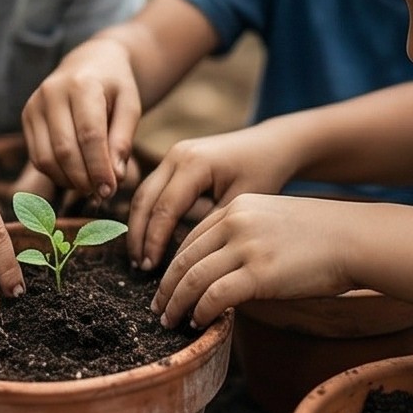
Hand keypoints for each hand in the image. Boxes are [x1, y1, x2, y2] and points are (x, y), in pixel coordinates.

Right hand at [21, 38, 140, 199]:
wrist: (90, 61)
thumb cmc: (115, 86)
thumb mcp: (130, 106)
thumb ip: (123, 140)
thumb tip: (114, 177)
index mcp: (82, 84)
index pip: (89, 135)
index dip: (99, 168)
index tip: (110, 190)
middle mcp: (52, 92)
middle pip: (64, 150)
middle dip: (84, 179)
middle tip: (101, 194)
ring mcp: (35, 105)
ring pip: (46, 158)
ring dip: (69, 181)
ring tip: (90, 186)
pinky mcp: (27, 117)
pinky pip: (37, 157)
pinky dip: (56, 174)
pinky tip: (75, 176)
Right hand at [128, 129, 292, 271]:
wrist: (274, 145)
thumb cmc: (265, 172)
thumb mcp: (240, 204)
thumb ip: (209, 227)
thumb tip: (182, 257)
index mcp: (194, 163)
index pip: (164, 209)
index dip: (155, 241)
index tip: (152, 268)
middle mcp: (177, 155)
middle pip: (144, 200)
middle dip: (138, 235)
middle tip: (140, 266)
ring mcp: (173, 156)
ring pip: (144, 195)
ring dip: (139, 226)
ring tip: (141, 258)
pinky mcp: (175, 162)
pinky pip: (154, 190)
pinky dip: (150, 215)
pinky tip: (151, 239)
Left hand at [151, 193, 358, 330]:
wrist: (358, 239)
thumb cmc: (323, 237)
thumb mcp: (274, 223)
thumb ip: (244, 239)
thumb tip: (221, 272)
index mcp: (237, 207)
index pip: (191, 239)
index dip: (173, 266)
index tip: (167, 286)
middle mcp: (235, 222)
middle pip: (184, 259)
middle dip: (166, 288)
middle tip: (158, 309)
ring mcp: (246, 246)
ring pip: (192, 279)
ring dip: (177, 304)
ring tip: (171, 321)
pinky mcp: (259, 273)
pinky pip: (214, 296)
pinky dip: (200, 312)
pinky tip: (198, 322)